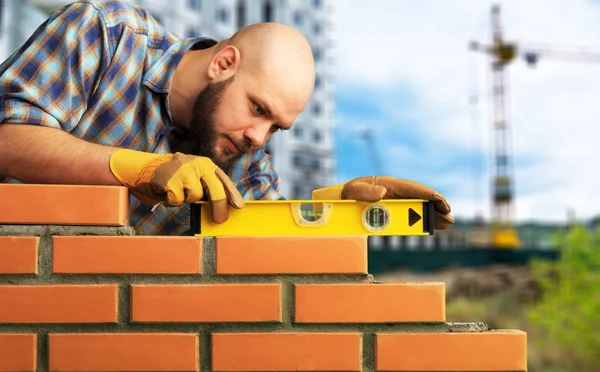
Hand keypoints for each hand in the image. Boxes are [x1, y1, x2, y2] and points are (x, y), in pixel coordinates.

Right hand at [109, 149, 243, 222]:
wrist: (143, 168)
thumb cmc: (172, 176)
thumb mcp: (192, 176)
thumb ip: (206, 186)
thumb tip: (223, 206)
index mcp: (205, 163)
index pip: (223, 180)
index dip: (232, 194)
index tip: (239, 206)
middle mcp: (197, 164)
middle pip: (215, 190)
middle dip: (219, 208)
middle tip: (220, 220)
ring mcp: (184, 171)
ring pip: (195, 197)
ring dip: (186, 199)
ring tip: (177, 191)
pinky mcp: (171, 180)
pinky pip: (179, 200)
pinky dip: (173, 201)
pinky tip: (167, 192)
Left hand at [313, 176, 453, 229]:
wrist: (339, 199)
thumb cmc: (346, 194)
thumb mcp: (352, 192)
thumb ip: (365, 192)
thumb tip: (383, 193)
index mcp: (389, 184)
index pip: (414, 189)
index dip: (430, 195)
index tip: (443, 203)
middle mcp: (395, 191)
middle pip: (420, 198)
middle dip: (436, 207)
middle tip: (450, 218)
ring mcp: (395, 199)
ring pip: (418, 206)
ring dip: (433, 214)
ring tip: (446, 223)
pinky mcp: (392, 208)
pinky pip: (410, 213)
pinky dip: (422, 219)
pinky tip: (432, 225)